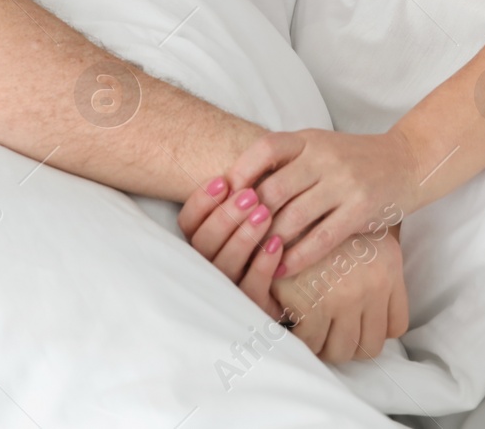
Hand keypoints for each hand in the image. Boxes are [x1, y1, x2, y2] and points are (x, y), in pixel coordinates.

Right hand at [178, 177, 285, 318]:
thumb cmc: (267, 242)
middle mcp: (206, 271)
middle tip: (250, 195)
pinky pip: (251, 289)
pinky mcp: (251, 310)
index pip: (187, 224)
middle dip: (225, 217)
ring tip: (264, 213)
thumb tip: (234, 175)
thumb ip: (235, 201)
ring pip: (224, 267)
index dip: (201, 202)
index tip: (223, 180)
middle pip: (203, 245)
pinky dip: (262, 265)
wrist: (296, 289)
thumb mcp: (247, 218)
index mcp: (200, 246)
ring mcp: (227, 294)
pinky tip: (277, 244)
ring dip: (243, 237)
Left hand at [224, 128, 421, 276]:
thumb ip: (287, 162)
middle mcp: (325, 157)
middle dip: (250, 217)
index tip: (223, 196)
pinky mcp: (361, 209)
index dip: (241, 172)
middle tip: (233, 239)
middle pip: (274, 189)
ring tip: (254, 258)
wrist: (407, 162)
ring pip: (294, 217)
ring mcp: (344, 183)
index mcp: (310, 139)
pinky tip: (282, 269)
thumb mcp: (320, 147)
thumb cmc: (354, 159)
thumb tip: (235, 191)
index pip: (266, 148)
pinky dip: (297, 257)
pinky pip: (321, 238)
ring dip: (269, 241)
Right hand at [273, 227, 408, 362]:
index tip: (356, 326)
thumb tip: (372, 313)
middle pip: (370, 346)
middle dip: (349, 344)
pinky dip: (302, 337)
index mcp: (388, 270)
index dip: (375, 330)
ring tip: (312, 329)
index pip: (396, 326)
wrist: (287, 205)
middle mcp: (373, 286)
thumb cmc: (319, 221)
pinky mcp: (311, 304)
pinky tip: (294, 319)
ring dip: (325, 345)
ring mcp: (343, 298)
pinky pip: (311, 342)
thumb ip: (371, 271)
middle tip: (330, 333)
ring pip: (341, 351)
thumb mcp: (359, 237)